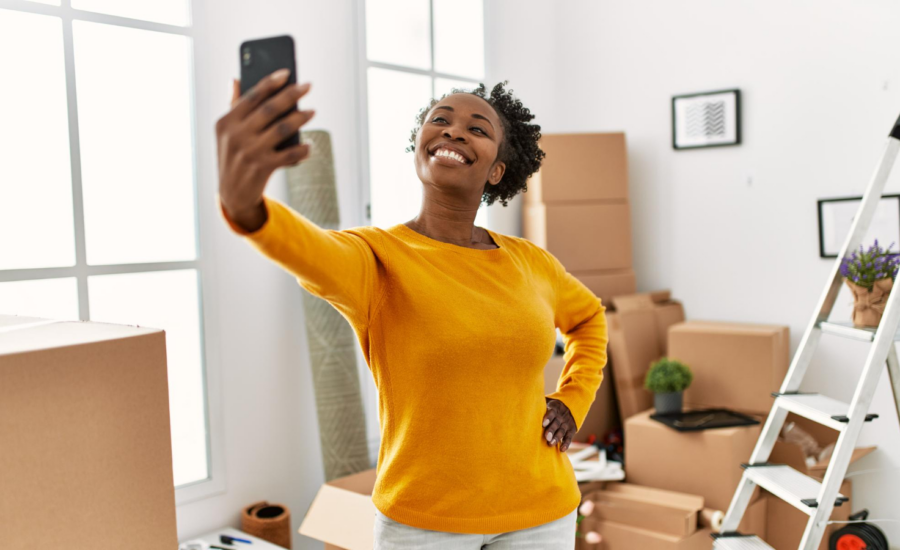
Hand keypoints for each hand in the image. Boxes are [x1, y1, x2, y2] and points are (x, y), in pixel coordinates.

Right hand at [215, 69, 314, 219]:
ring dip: (301, 118)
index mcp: (226, 122)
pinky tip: (310, 145)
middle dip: (291, 95)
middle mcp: (237, 135)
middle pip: (270, 109)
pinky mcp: (263, 167)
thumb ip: (233, 106)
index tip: (287, 72)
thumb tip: (236, 78)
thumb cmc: (234, 156)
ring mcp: (250, 152)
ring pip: (282, 128)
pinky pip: (290, 154)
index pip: (252, 96)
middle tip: (308, 86)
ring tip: (312, 111)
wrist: (232, 194)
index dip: (270, 82)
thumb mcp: (227, 133)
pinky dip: (303, 149)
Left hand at [542, 398, 575, 451]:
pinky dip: (566, 444)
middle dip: (552, 430)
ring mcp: (567, 423)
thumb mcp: (547, 402)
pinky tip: (562, 449)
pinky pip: (569, 437)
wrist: (569, 407)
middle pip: (557, 423)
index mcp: (555, 408)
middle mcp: (561, 416)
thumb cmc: (551, 407)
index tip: (543, 424)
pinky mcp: (571, 430)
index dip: (548, 418)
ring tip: (550, 444)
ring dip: (557, 438)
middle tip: (547, 437)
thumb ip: (539, 404)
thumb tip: (526, 405)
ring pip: (562, 431)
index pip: (552, 412)